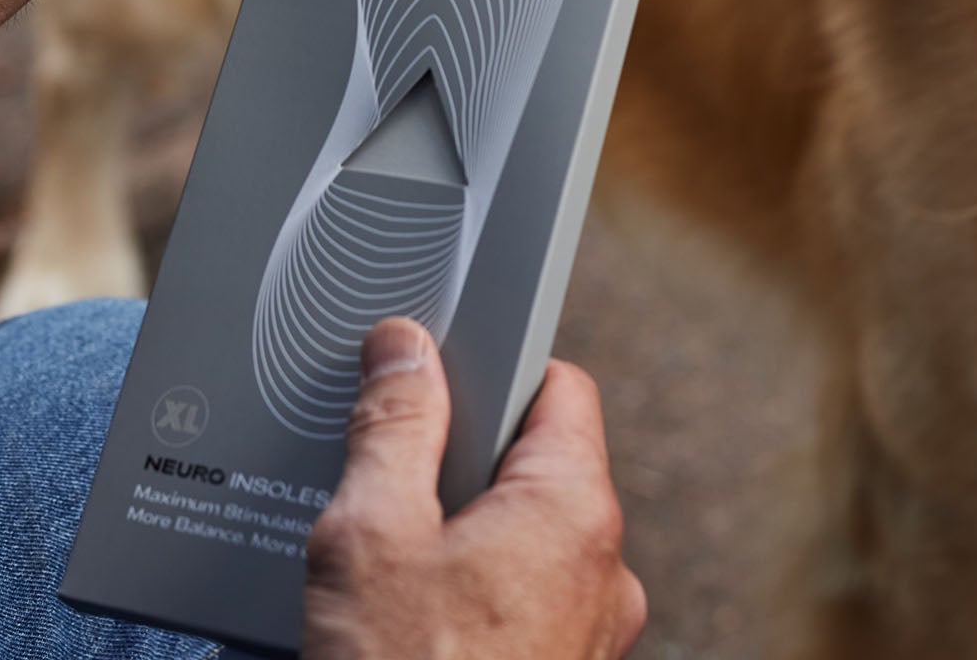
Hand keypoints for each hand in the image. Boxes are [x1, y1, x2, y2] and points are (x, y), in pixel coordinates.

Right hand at [303, 319, 645, 659]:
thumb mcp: (372, 530)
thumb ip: (396, 423)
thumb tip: (408, 347)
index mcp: (575, 512)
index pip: (556, 386)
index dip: (489, 364)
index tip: (428, 367)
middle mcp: (604, 574)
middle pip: (531, 463)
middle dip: (454, 456)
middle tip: (380, 468)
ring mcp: (586, 640)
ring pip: (517, 539)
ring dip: (451, 530)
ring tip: (375, 553)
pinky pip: (514, 602)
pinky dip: (460, 589)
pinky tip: (392, 612)